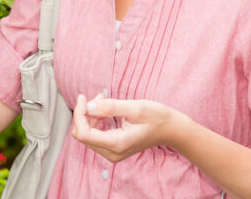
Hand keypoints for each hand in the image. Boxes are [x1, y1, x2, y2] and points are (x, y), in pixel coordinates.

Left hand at [71, 94, 185, 162]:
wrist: (171, 129)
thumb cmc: (157, 117)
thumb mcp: (135, 107)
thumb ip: (110, 107)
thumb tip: (88, 106)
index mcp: (117, 144)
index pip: (84, 133)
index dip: (79, 114)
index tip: (83, 97)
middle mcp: (112, 153)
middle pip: (83, 135)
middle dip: (86, 114)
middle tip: (99, 97)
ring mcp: (113, 153)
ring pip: (88, 135)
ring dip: (91, 116)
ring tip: (104, 101)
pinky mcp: (114, 149)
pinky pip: (96, 136)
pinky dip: (97, 121)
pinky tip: (105, 110)